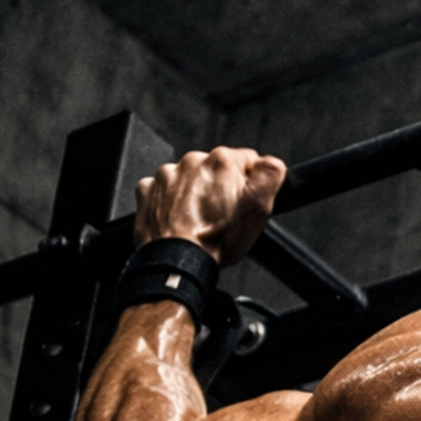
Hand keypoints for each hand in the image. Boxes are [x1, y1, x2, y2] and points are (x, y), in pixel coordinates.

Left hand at [133, 146, 285, 266]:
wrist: (179, 260)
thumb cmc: (217, 239)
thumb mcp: (260, 207)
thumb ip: (271, 174)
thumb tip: (272, 162)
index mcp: (222, 161)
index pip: (247, 160)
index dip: (250, 183)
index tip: (244, 201)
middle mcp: (192, 162)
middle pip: (216, 169)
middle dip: (221, 188)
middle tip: (222, 216)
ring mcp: (167, 175)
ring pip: (189, 179)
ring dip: (195, 194)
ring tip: (200, 220)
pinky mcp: (148, 190)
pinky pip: (164, 190)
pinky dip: (171, 202)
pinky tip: (180, 219)